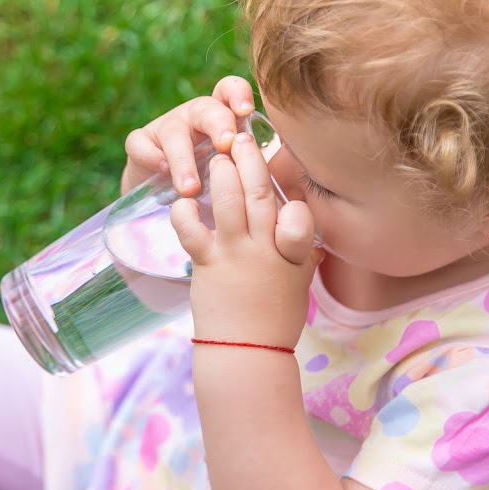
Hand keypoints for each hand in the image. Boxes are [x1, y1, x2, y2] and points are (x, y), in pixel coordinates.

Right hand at [120, 75, 255, 195]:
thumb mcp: (239, 176)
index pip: (229, 89)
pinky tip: (161, 172)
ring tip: (192, 188)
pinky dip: (150, 156)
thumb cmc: (216, 187)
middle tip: (226, 146)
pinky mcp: (140, 144)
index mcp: (223, 117)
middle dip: (217, 123)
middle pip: (206, 107)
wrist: (174, 205)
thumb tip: (298, 175)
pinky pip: (140, 143)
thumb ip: (260, 169)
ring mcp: (165, 127)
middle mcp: (195, 116)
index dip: (237, 92)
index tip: (246, 110)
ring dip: (184, 159)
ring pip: (173, 131)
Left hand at [172, 132, 323, 348]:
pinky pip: (193, 231)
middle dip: (249, 160)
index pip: (300, 216)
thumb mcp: (300, 281)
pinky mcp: (206, 265)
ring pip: (228, 203)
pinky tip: (184, 199)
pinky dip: (185, 212)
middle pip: (259, 197)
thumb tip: (305, 224)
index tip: (280, 165)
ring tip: (216, 154)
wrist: (246, 352)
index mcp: (294, 255)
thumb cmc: (275, 317)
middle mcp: (265, 251)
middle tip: (240, 137)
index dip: (291, 192)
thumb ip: (301, 250)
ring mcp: (234, 256)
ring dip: (221, 174)